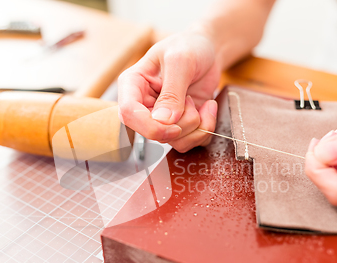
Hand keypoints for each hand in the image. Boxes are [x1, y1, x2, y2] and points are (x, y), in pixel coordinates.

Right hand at [118, 31, 220, 152]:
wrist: (208, 50)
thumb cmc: (190, 46)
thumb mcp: (181, 61)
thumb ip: (172, 92)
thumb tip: (163, 121)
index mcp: (133, 85)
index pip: (128, 114)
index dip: (150, 126)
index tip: (174, 125)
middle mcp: (143, 105)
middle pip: (154, 133)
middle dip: (181, 124)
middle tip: (192, 100)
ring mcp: (161, 118)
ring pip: (174, 141)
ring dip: (196, 126)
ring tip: (202, 103)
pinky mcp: (179, 124)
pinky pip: (190, 141)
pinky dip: (205, 129)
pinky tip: (208, 108)